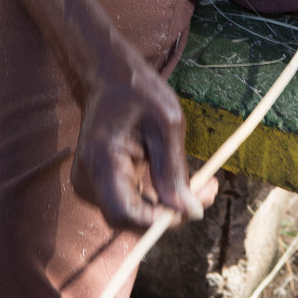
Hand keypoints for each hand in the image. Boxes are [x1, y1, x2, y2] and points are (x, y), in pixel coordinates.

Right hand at [71, 39, 217, 229]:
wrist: (109, 77)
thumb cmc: (138, 92)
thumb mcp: (167, 123)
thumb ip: (174, 170)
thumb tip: (190, 213)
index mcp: (102, 160)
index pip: (125, 214)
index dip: (159, 220)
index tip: (193, 208)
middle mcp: (88, 178)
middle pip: (130, 218)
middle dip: (170, 212)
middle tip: (209, 190)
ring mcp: (89, 183)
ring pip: (132, 213)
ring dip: (167, 205)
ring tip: (203, 184)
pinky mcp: (98, 183)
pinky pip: (130, 202)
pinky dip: (156, 197)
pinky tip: (180, 182)